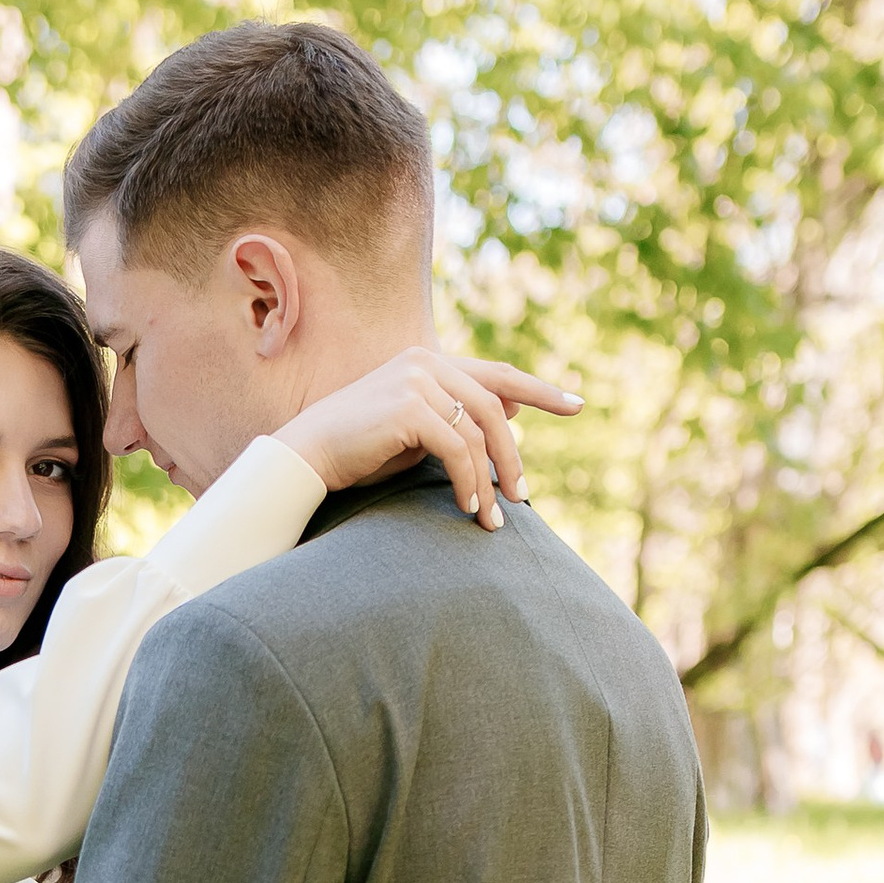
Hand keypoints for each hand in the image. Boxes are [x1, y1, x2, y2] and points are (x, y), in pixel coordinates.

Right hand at [279, 346, 585, 527]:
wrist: (306, 456)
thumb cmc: (359, 450)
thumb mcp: (417, 432)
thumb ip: (457, 420)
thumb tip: (508, 419)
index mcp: (430, 361)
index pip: (498, 374)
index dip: (541, 391)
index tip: (577, 405)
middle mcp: (426, 361)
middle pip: (493, 408)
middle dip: (512, 458)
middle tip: (522, 498)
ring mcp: (416, 379)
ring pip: (477, 431)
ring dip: (489, 481)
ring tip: (491, 521)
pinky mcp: (407, 406)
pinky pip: (456, 448)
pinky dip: (467, 482)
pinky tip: (467, 508)